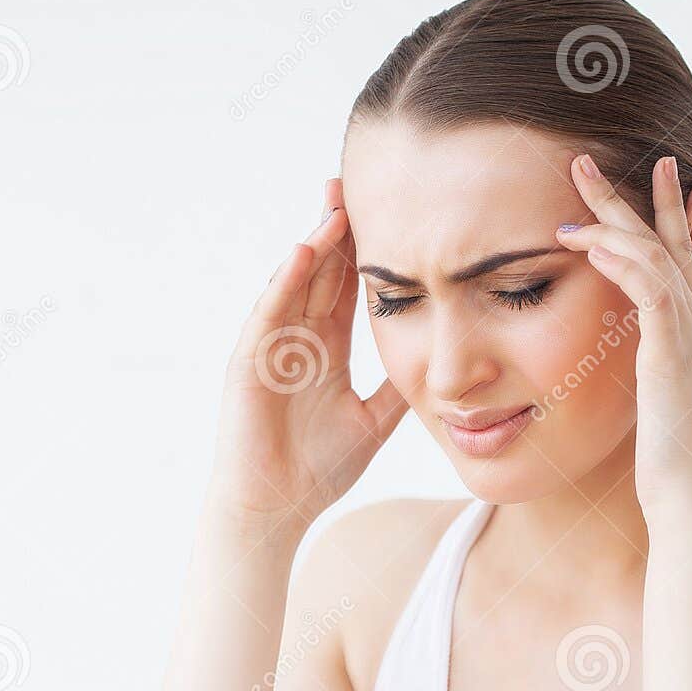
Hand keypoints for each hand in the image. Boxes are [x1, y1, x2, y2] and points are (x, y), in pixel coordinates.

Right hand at [209, 178, 409, 543]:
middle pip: (321, 272)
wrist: (275, 509)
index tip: (394, 210)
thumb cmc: (317, 471)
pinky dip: (285, 281)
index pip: (349, 287)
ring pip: (296, 282)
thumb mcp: (373, 421)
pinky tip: (304, 251)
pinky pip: (269, 312)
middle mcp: (298, 340)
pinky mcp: (249, 362)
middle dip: (339, 228)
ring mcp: (272, 347)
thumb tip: (442, 363)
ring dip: (315, 243)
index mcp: (327, 350)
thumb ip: (398, 388)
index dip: (368, 250)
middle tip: (358, 181)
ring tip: (336, 203)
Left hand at [552, 153, 691, 520]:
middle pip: (664, 242)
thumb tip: (608, 374)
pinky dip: (618, 257)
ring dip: (613, 215)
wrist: (688, 500)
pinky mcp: (671, 350)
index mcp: (687, 335)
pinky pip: (649, 285)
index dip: (651, 218)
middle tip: (587, 159)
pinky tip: (582, 240)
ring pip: (654, 252)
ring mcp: (688, 334)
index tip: (627, 182)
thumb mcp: (645, 410)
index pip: (671, 261)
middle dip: (627, 197)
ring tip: (575, 182)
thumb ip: (634, 380)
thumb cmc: (664, 468)